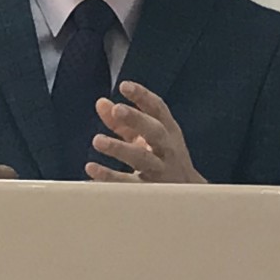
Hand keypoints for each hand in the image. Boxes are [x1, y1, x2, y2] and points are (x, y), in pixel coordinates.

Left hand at [87, 81, 206, 184]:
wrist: (187, 194)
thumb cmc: (162, 158)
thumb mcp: (146, 137)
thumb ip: (122, 121)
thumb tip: (101, 102)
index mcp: (168, 130)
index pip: (158, 109)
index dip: (142, 96)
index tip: (125, 86)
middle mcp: (167, 148)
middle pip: (155, 131)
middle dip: (137, 119)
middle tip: (117, 109)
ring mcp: (161, 170)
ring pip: (142, 158)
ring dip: (119, 148)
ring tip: (98, 140)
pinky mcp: (151, 190)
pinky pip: (129, 184)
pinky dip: (110, 177)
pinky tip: (92, 170)